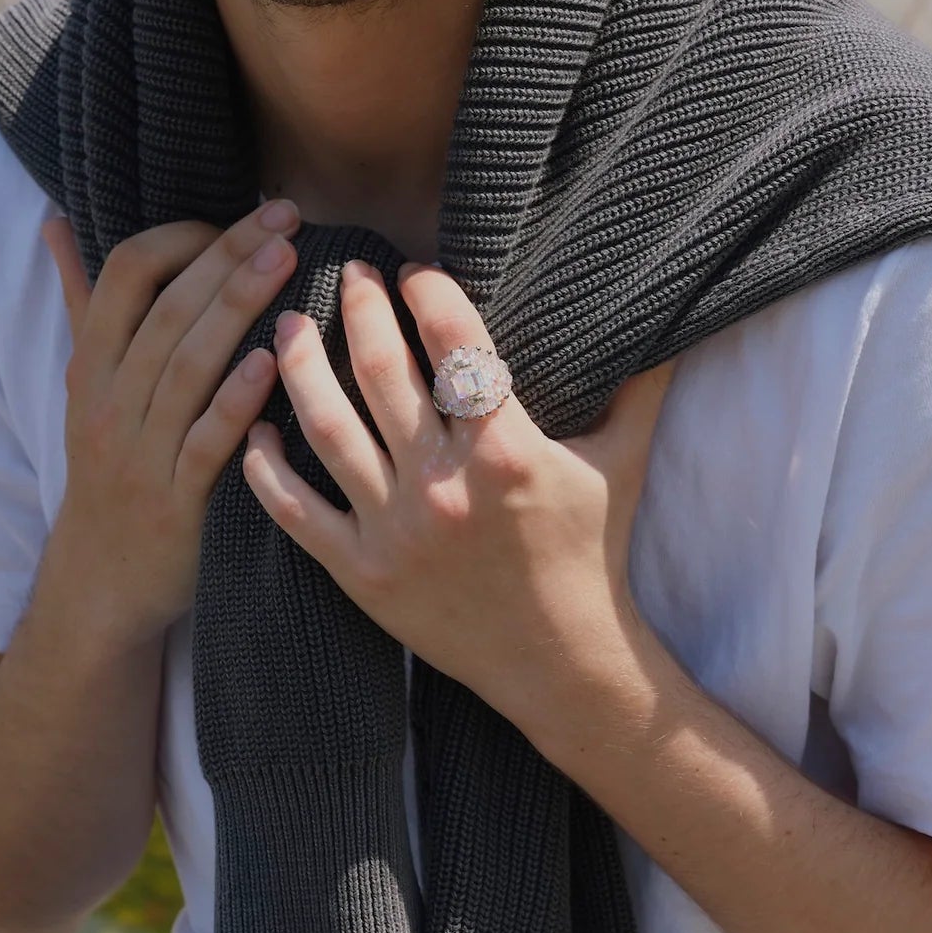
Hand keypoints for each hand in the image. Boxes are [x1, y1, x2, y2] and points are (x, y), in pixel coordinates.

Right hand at [39, 201, 300, 649]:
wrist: (99, 581)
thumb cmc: (107, 467)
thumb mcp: (85, 386)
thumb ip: (83, 303)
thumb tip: (56, 222)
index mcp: (91, 365)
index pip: (124, 273)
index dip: (180, 237)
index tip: (237, 218)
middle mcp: (109, 401)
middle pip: (166, 310)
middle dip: (227, 255)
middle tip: (285, 214)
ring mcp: (139, 451)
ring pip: (186, 366)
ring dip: (237, 308)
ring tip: (287, 260)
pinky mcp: (175, 501)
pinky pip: (204, 442)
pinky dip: (235, 400)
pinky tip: (273, 363)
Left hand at [240, 258, 674, 742]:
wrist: (560, 662)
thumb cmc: (591, 555)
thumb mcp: (622, 465)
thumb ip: (642, 388)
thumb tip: (673, 318)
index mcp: (508, 451)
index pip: (457, 344)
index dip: (429, 293)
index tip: (414, 270)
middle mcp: (446, 487)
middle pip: (381, 372)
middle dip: (360, 308)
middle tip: (352, 274)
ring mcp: (397, 532)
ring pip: (327, 428)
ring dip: (300, 367)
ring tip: (289, 327)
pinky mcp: (362, 574)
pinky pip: (296, 510)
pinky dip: (267, 467)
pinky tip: (258, 428)